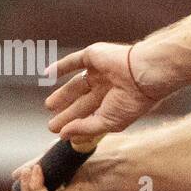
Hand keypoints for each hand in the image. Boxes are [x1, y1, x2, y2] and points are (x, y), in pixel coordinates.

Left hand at [44, 41, 161, 141]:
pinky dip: (60, 66)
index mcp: (115, 104)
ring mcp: (100, 71)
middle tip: (53, 124)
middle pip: (82, 102)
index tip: (63, 133)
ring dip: (63, 95)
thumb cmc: (132, 101)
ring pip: (77, 84)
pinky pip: (73, 61)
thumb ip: (84, 128)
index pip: (92, 116)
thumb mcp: (107, 122)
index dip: (77, 124)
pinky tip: (47, 73)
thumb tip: (64, 134)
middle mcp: (108, 88)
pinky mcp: (93, 56)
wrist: (142, 74)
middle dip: (68, 113)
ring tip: (49, 106)